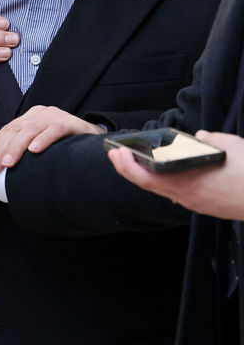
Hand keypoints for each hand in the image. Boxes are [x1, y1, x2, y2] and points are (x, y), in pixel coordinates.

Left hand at [0, 106, 104, 173]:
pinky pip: (54, 130)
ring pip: (31, 129)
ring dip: (17, 147)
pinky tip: (35, 150)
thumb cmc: (63, 145)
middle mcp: (40, 113)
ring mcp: (55, 116)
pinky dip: (43, 140)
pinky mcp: (70, 123)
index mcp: (31, 117)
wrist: (94, 140)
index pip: (8, 129)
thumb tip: (0, 166)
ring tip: (8, 163)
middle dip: (2, 149)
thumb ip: (23, 150)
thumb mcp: (39, 145)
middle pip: (16, 130)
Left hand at [108, 130, 243, 219]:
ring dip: (147, 175)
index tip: (116, 152)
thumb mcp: (229, 145)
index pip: (144, 177)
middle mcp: (187, 197)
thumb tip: (200, 137)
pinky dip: (167, 181)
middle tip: (116, 155)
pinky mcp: (207, 207)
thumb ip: (209, 139)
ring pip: (163, 190)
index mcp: (186, 183)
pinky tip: (169, 171)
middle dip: (128, 168)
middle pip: (147, 185)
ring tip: (139, 160)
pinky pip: (179, 193)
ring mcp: (196, 204)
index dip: (125, 165)